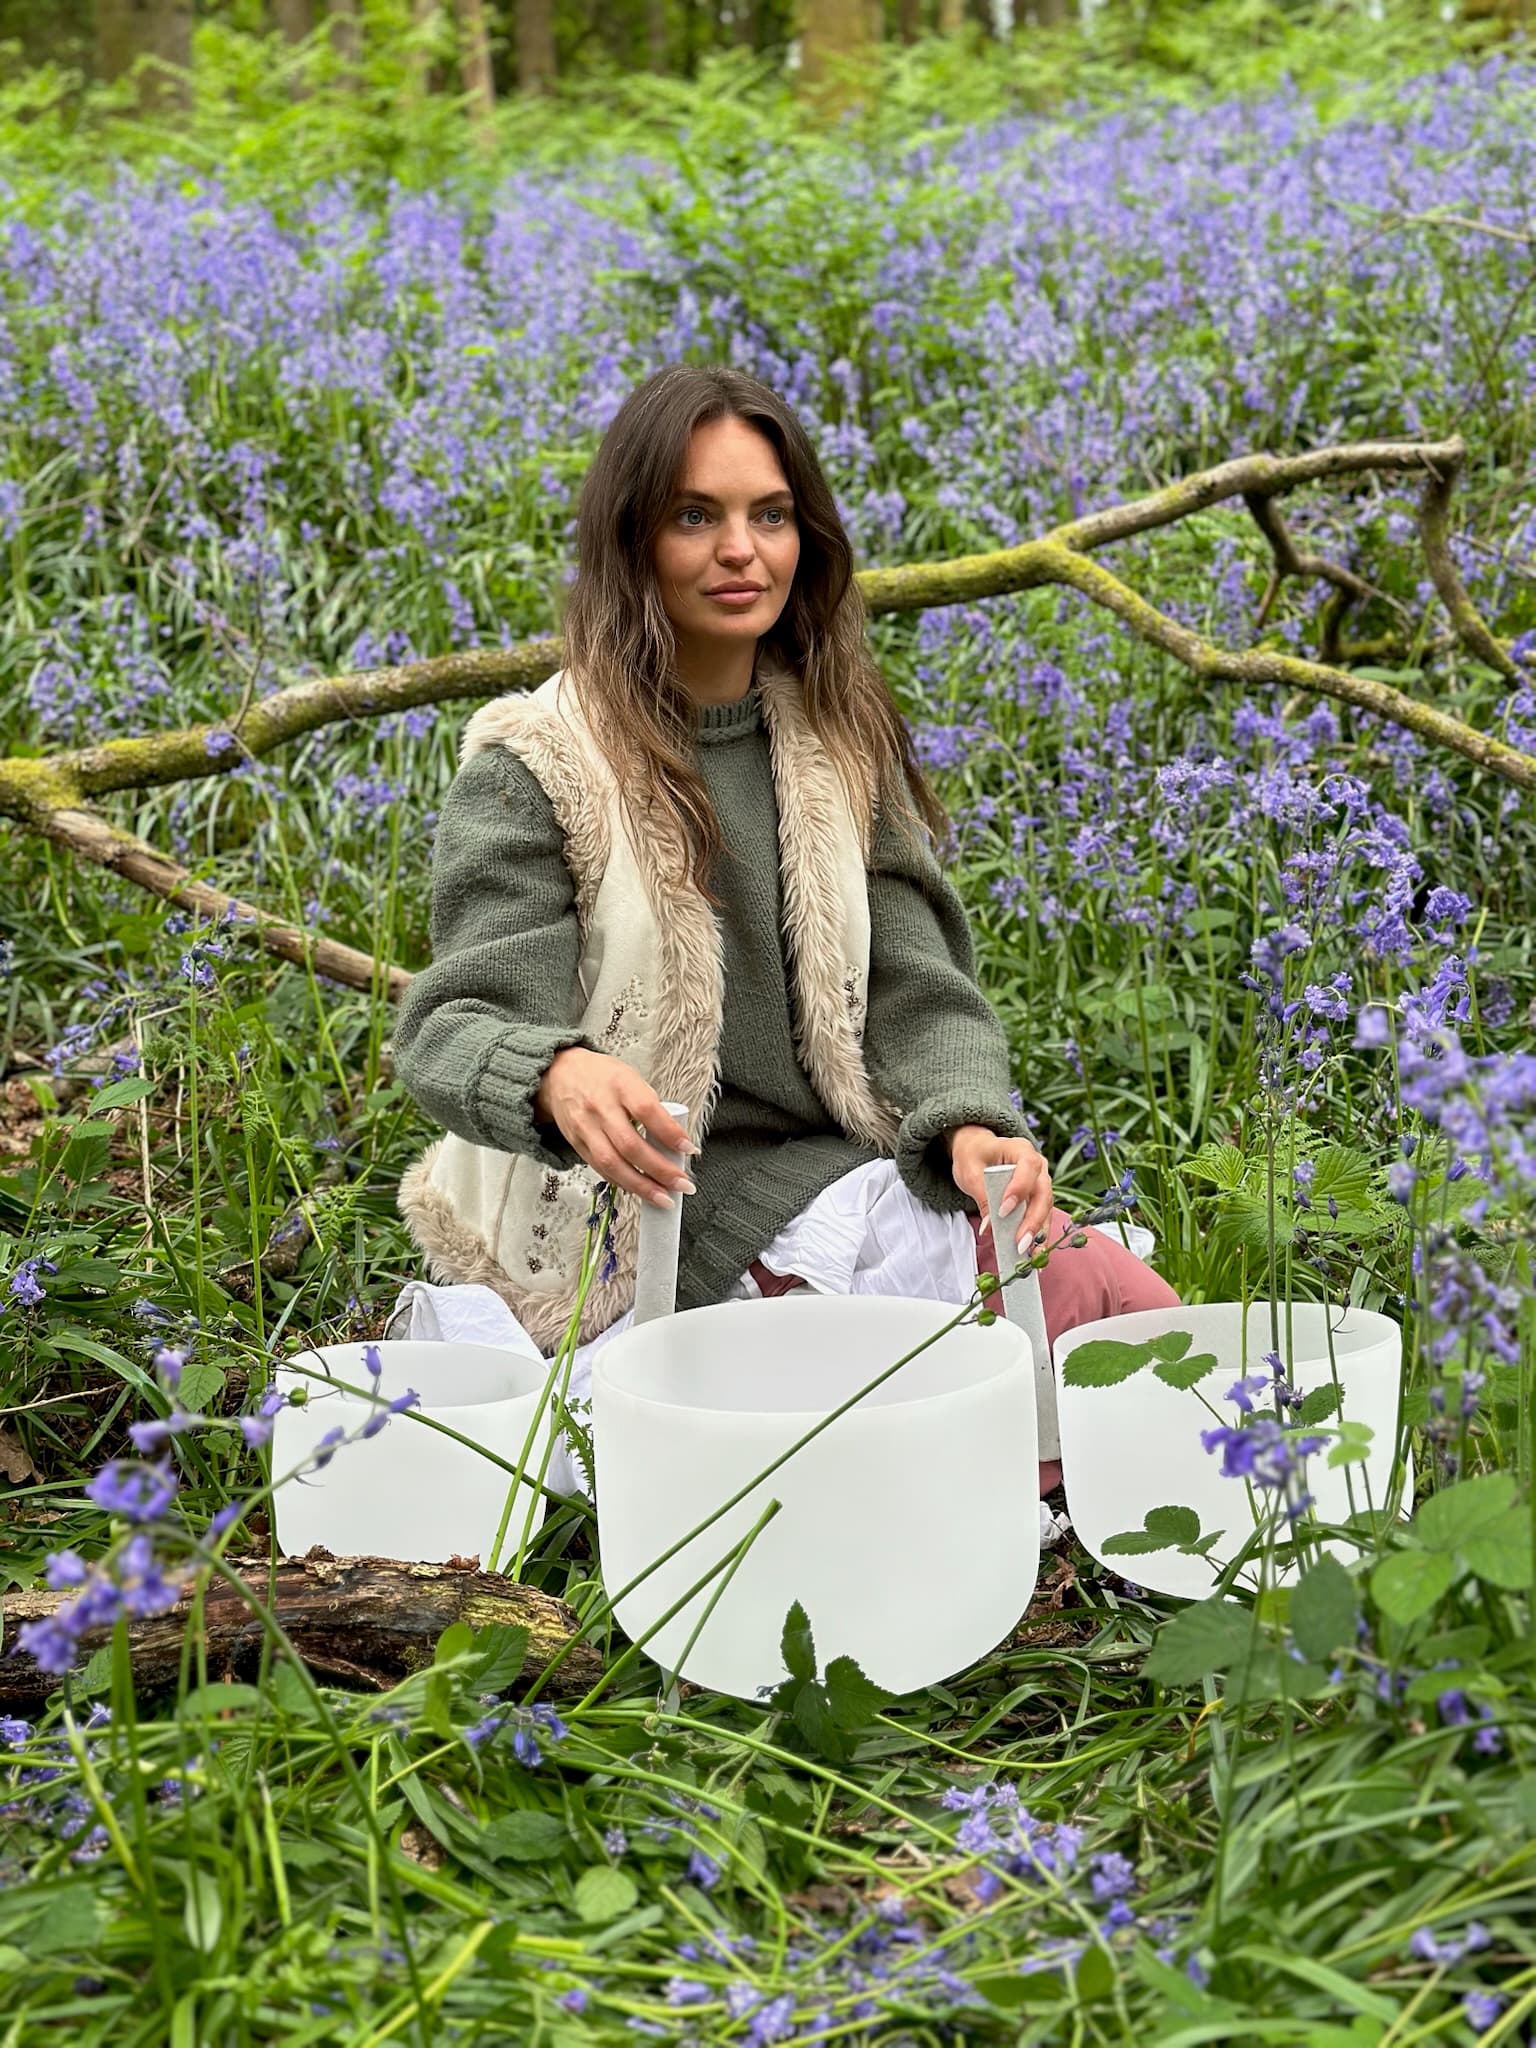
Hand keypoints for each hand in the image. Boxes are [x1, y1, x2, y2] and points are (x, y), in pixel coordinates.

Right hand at [534, 1048, 697, 1209]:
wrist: (560, 1075)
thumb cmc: (602, 1076)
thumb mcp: (630, 1078)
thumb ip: (650, 1106)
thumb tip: (674, 1140)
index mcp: (620, 1085)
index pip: (647, 1111)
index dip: (670, 1133)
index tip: (689, 1150)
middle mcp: (600, 1107)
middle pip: (630, 1146)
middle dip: (660, 1171)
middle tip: (682, 1185)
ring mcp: (586, 1128)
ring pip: (613, 1164)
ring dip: (641, 1186)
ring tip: (663, 1198)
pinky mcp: (576, 1144)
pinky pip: (600, 1169)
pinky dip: (622, 1182)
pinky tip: (639, 1190)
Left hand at [947, 1125, 1052, 1257]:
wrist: (977, 1151)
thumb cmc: (973, 1156)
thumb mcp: (971, 1172)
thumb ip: (983, 1197)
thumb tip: (990, 1227)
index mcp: (1020, 1149)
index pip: (1028, 1167)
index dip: (1020, 1189)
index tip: (1004, 1211)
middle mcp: (1038, 1165)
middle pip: (1043, 1193)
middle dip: (1032, 1221)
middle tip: (1020, 1244)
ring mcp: (1041, 1182)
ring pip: (1046, 1209)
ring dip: (1038, 1234)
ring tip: (1031, 1258)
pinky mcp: (1037, 1198)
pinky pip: (1041, 1218)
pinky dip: (1037, 1237)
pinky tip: (1034, 1256)